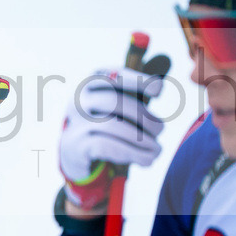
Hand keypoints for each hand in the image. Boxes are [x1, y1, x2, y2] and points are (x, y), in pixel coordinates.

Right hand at [59, 67, 164, 210]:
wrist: (75, 149)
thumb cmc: (104, 121)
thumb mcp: (115, 104)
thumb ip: (133, 95)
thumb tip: (158, 87)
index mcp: (90, 82)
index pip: (113, 75)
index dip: (137, 80)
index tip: (158, 90)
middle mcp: (78, 99)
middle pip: (113, 101)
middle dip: (142, 116)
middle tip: (160, 129)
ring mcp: (75, 122)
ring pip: (111, 126)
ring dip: (140, 139)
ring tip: (157, 149)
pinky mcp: (76, 144)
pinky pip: (106, 146)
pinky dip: (131, 153)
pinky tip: (147, 159)